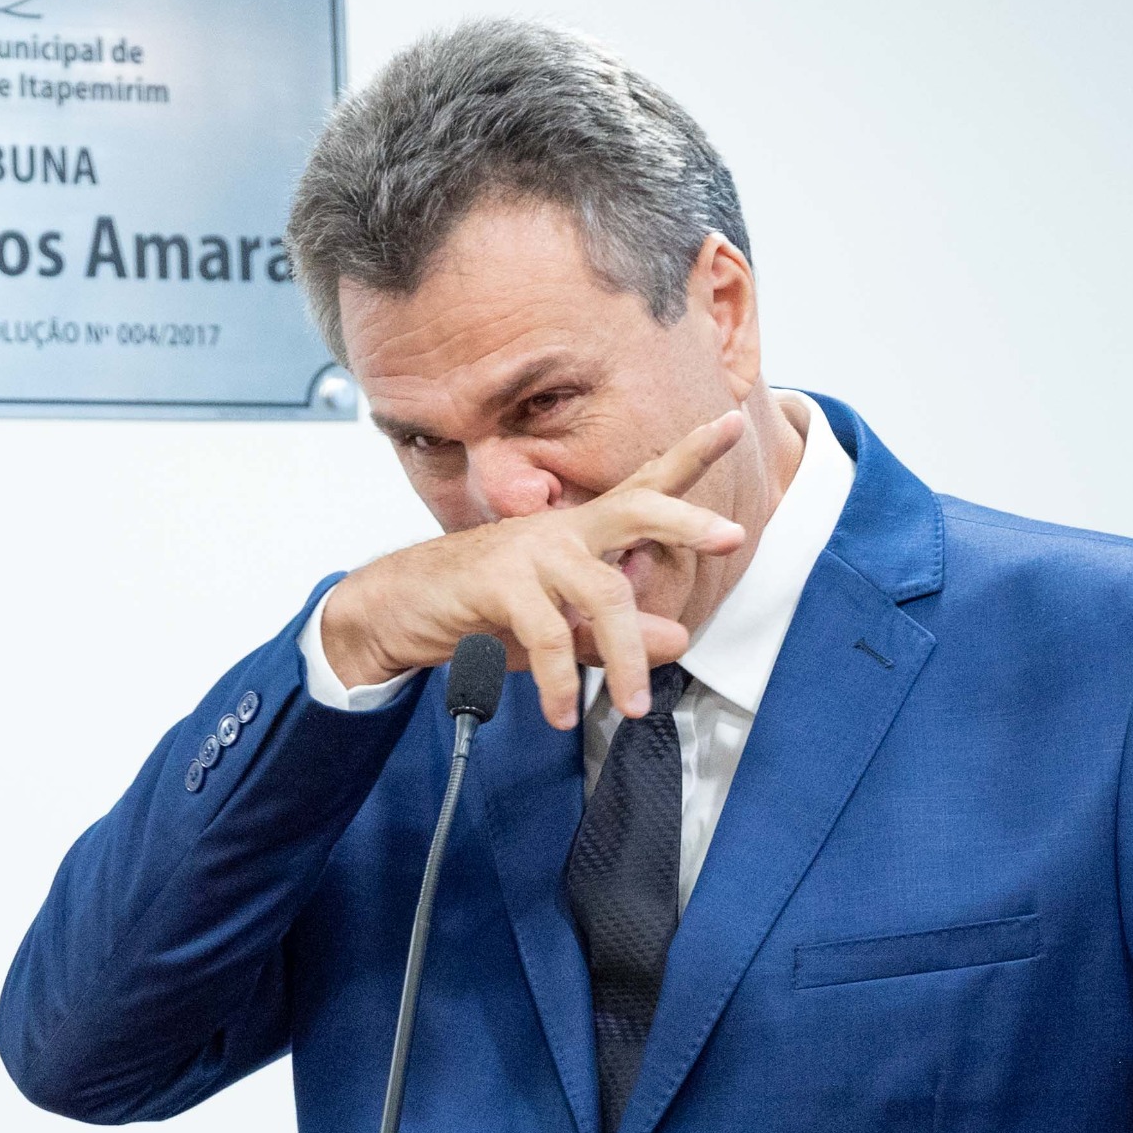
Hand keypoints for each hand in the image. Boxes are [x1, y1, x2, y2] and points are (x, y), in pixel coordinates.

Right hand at [319, 412, 751, 726]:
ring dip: (627, 658)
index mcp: (583, 531)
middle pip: (638, 510)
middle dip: (686, 522)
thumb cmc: (483, 612)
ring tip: (635, 706)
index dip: (691, 453)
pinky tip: (564, 713)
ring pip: (604, 594)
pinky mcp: (498, 579)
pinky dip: (561, 682)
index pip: (646, 484)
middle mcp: (563, 528)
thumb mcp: (562, 631)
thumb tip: (679, 640)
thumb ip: (617, 635)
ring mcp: (531, 548)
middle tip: (731, 537)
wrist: (398, 610)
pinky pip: (550, 634)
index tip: (735, 418)